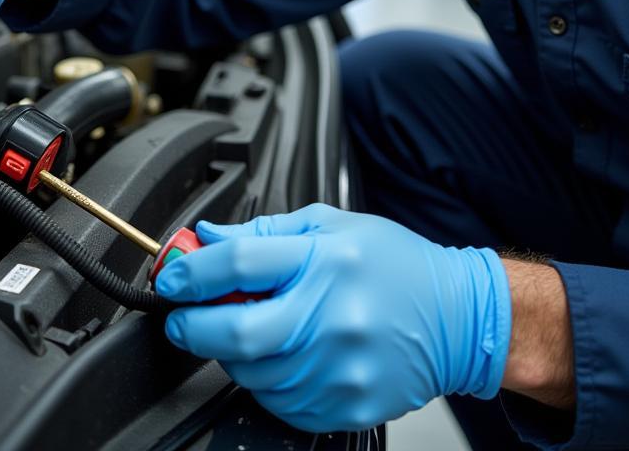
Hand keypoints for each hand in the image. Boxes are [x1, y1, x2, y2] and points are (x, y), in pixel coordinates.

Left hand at [155, 204, 510, 432]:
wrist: (457, 318)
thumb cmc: (394, 264)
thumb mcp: (331, 224)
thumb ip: (264, 231)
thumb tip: (208, 238)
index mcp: (327, 260)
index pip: (238, 265)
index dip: (191, 271)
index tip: (171, 276)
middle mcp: (332, 316)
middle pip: (235, 331)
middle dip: (190, 324)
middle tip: (180, 316)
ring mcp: (339, 367)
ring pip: (251, 372)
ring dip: (230, 351)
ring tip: (248, 327)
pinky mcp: (345, 405)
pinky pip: (278, 402)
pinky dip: (264, 380)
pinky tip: (281, 355)